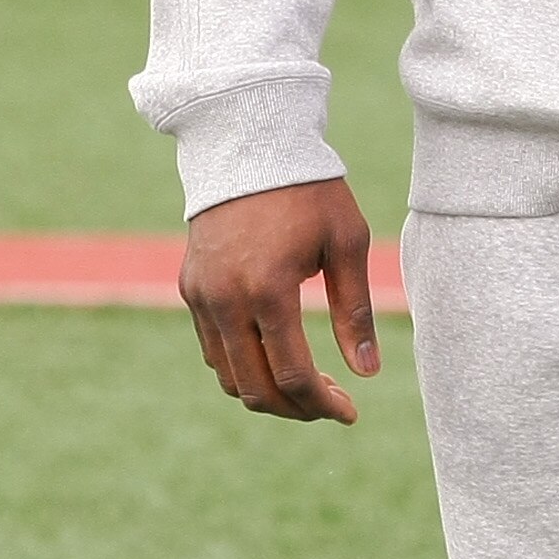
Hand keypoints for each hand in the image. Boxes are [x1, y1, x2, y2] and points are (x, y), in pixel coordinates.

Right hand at [179, 178, 379, 423]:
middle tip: (332, 405)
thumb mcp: (347, 243)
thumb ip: (356, 311)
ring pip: (229, 377)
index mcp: (268, 290)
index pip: (293, 374)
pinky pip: (212, 349)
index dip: (323, 405)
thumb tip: (368, 373)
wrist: (250, 146)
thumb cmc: (310, 191)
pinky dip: (243, 366)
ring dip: (268, 392)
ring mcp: (201, 296)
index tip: (351, 413)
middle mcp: (225, 300)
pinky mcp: (189, 288)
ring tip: (309, 384)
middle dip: (297, 409)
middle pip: (256, 388)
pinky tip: (276, 355)